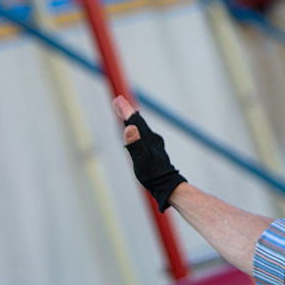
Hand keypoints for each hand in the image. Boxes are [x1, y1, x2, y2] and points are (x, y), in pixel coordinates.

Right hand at [113, 95, 185, 211]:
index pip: (134, 121)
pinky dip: (137, 129)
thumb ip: (135, 144)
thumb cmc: (153, 174)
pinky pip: (144, 135)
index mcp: (147, 138)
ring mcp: (154, 144)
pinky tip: (136, 132)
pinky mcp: (154, 150)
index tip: (118, 99)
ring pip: (141, 128)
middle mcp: (152, 138)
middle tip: (118, 101)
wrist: (167, 185)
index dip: (125, 110)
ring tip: (124, 112)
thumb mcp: (141, 160)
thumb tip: (129, 127)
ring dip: (132, 119)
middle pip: (138, 122)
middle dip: (127, 111)